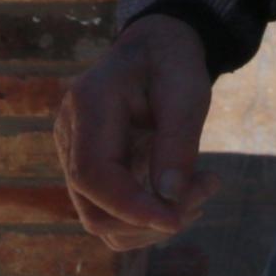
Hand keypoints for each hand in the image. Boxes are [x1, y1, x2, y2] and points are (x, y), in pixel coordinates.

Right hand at [59, 14, 213, 250]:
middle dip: (149, 220)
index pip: (92, 176)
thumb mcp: (186, 92)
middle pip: (93, 209)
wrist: (154, 50)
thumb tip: (170, 199)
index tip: (176, 220)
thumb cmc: (171, 63)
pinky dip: (147, 219)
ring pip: (102, 221)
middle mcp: (69, 135)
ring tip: (201, 191)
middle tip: (206, 189)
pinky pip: (111, 214)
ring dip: (152, 225)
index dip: (131, 208)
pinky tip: (183, 195)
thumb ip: (177, 143)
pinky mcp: (90, 173)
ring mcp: (74, 156)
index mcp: (88, 105)